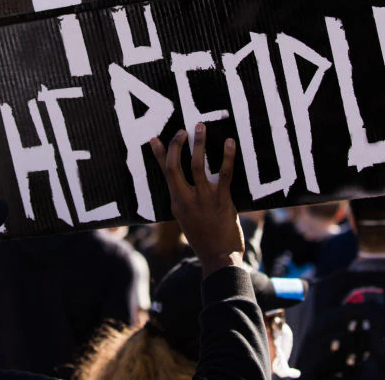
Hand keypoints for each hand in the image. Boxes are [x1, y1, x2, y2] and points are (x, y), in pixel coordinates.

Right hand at [151, 123, 244, 277]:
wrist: (219, 258)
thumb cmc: (204, 239)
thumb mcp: (186, 220)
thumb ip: (184, 201)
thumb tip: (184, 184)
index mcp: (176, 203)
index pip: (165, 174)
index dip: (160, 155)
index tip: (155, 139)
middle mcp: (186, 200)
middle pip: (175, 167)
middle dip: (177, 145)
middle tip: (182, 130)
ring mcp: (204, 199)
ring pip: (198, 166)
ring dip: (199, 144)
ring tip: (200, 127)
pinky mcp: (223, 200)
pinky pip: (224, 174)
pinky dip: (227, 156)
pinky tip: (230, 142)